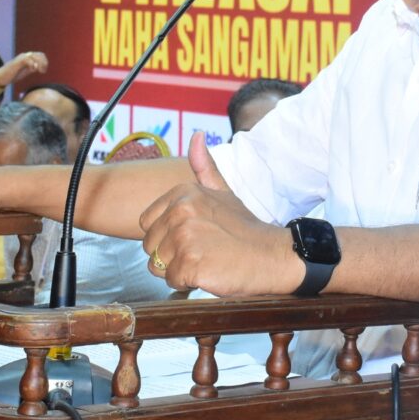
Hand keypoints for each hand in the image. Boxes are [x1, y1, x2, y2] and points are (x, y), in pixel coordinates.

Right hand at [0, 50, 47, 88]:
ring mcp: (20, 58)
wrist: (1, 78)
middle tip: (42, 71)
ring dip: (39, 64)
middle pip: (39, 55)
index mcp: (27, 58)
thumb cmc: (12, 75)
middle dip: (43, 63)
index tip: (43, 71)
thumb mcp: (25, 71)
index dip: (44, 62)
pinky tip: (32, 70)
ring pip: (34, 56)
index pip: (40, 55)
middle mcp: (24, 56)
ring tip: (39, 71)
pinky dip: (32, 64)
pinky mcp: (17, 62)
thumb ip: (31, 68)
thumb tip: (39, 67)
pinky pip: (27, 60)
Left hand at [138, 133, 301, 295]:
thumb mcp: (223, 191)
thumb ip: (204, 166)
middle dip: (171, 255)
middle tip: (203, 250)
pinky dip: (188, 284)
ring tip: (206, 260)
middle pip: (150, 247)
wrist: (272, 255)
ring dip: (179, 270)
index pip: (147, 225)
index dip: (166, 236)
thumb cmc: (244, 229)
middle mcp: (181, 212)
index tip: (194, 236)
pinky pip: (172, 281)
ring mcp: (185, 238)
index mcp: (183, 194)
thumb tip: (196, 135)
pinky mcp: (191, 264)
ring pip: (157, 266)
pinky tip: (210, 272)